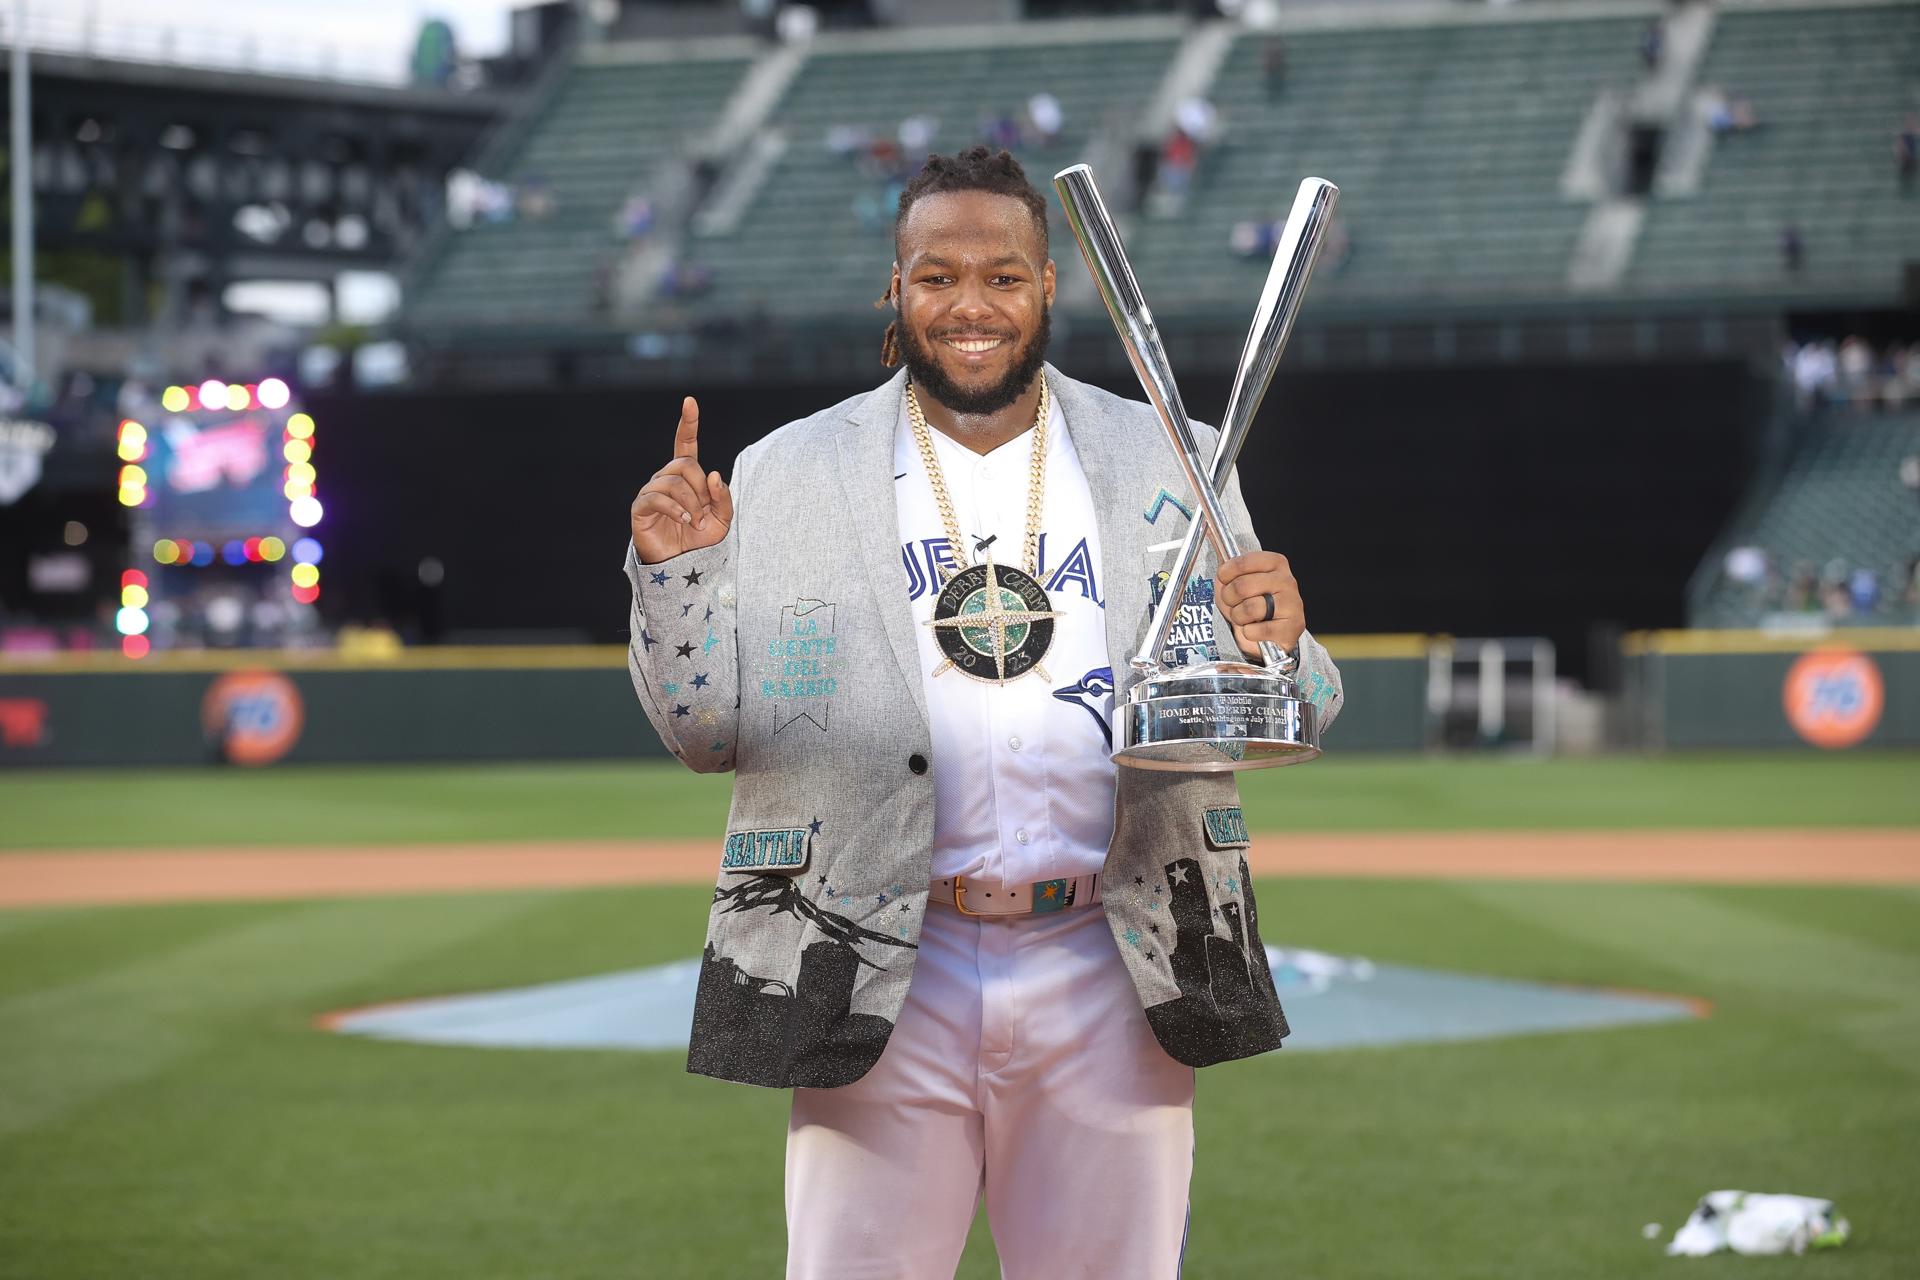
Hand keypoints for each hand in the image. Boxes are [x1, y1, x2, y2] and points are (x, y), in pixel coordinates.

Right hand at [630, 397, 733, 563]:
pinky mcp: (640, 508)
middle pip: (685, 463)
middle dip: (701, 488)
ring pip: (673, 481)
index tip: (690, 402)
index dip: (688, 423)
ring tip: (695, 523)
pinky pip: (656, 497)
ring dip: (691, 504)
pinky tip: (684, 521)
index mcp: (686, 478)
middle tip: (704, 512)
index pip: (685, 444)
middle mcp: (666, 480)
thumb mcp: (723, 519)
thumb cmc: (701, 541)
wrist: (683, 567)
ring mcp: (651, 492)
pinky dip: (675, 509)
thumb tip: (714, 474)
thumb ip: (723, 497)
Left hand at [1214, 550, 1304, 658]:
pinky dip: (1249, 633)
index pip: (1243, 563)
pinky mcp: (1291, 627)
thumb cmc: (1255, 604)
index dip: (1225, 574)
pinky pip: (1255, 630)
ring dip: (1238, 617)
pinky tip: (1255, 629)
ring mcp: (1291, 603)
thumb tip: (1217, 552)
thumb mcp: (1238, 582)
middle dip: (1229, 598)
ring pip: (1249, 608)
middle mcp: (1286, 581)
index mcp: (1275, 563)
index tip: (1224, 580)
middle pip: (1242, 586)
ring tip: (1244, 617)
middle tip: (1233, 603)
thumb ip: (1230, 570)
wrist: (1273, 635)